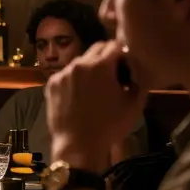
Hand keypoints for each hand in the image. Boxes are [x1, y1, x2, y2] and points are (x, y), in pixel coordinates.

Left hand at [45, 40, 147, 170]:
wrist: (78, 145)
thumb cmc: (110, 125)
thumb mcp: (134, 102)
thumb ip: (138, 78)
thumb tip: (136, 68)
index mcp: (99, 66)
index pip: (114, 44)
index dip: (123, 54)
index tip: (127, 66)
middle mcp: (78, 64)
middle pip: (96, 48)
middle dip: (107, 56)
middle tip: (114, 74)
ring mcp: (62, 74)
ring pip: (81, 61)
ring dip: (91, 67)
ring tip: (97, 86)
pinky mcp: (51, 84)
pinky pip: (67, 73)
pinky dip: (76, 78)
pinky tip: (81, 94)